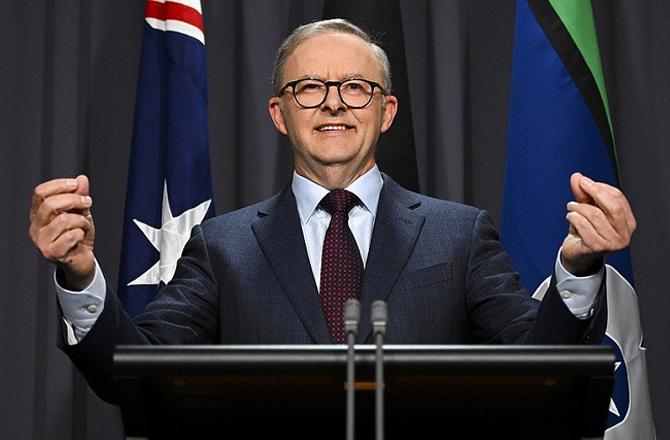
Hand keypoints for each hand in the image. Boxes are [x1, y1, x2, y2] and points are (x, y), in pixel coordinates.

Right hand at [29, 175, 95, 289]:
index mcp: (39, 214)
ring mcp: (41, 241)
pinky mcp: (51, 253)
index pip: (40, 192)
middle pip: (49, 203)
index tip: (77, 185)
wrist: (82, 261)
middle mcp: (36, 227)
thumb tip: (81, 179)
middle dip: (74, 199)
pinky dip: (81, 234)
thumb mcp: (81, 213)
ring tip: (84, 226)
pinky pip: (70, 236)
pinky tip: (80, 238)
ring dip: (81, 220)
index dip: (59, 185)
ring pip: (63, 220)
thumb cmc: (78, 237)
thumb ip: (80, 196)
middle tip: (88, 202)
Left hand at [561, 172, 635, 275]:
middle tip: (580, 185)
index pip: (618, 198)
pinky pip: (584, 226)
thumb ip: (583, 194)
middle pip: (612, 206)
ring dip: (579, 207)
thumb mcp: (586, 210)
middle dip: (594, 192)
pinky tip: (570, 216)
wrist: (577, 254)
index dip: (600, 187)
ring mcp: (613, 243)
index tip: (585, 181)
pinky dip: (574, 217)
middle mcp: (624, 234)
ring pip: (596, 215)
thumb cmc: (585, 232)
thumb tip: (577, 177)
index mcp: (628, 223)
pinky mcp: (598, 248)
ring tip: (571, 207)